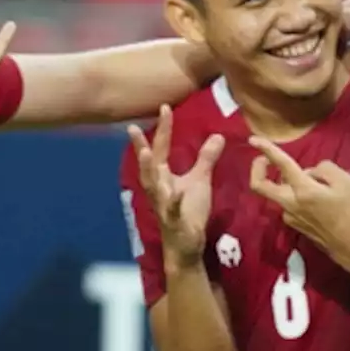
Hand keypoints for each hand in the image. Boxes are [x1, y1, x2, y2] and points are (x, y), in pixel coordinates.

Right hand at [126, 105, 224, 266]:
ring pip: (152, 184)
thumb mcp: (200, 181)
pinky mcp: (173, 219)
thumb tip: (218, 135)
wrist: (185, 243)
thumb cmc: (189, 210)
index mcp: (163, 176)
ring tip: (146, 153)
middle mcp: (158, 187)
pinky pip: (171, 208)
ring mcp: (163, 203)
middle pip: (149, 163)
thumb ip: (206, 159)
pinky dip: (172, 200)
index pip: (161, 148)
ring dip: (148, 169)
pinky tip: (174, 192)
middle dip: (142, 145)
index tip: (164, 107)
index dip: (163, 128)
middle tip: (132, 128)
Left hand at [248, 137, 349, 272]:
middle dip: (257, 169)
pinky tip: (315, 198)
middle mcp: (289, 203)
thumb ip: (323, 169)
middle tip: (264, 159)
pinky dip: (295, 194)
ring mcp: (288, 215)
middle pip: (259, 185)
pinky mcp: (293, 223)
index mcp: (303, 190)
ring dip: (286, 181)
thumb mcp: (345, 182)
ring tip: (314, 182)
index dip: (266, 149)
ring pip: (278, 192)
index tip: (254, 139)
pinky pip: (289, 202)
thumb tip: (308, 172)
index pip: (281, 164)